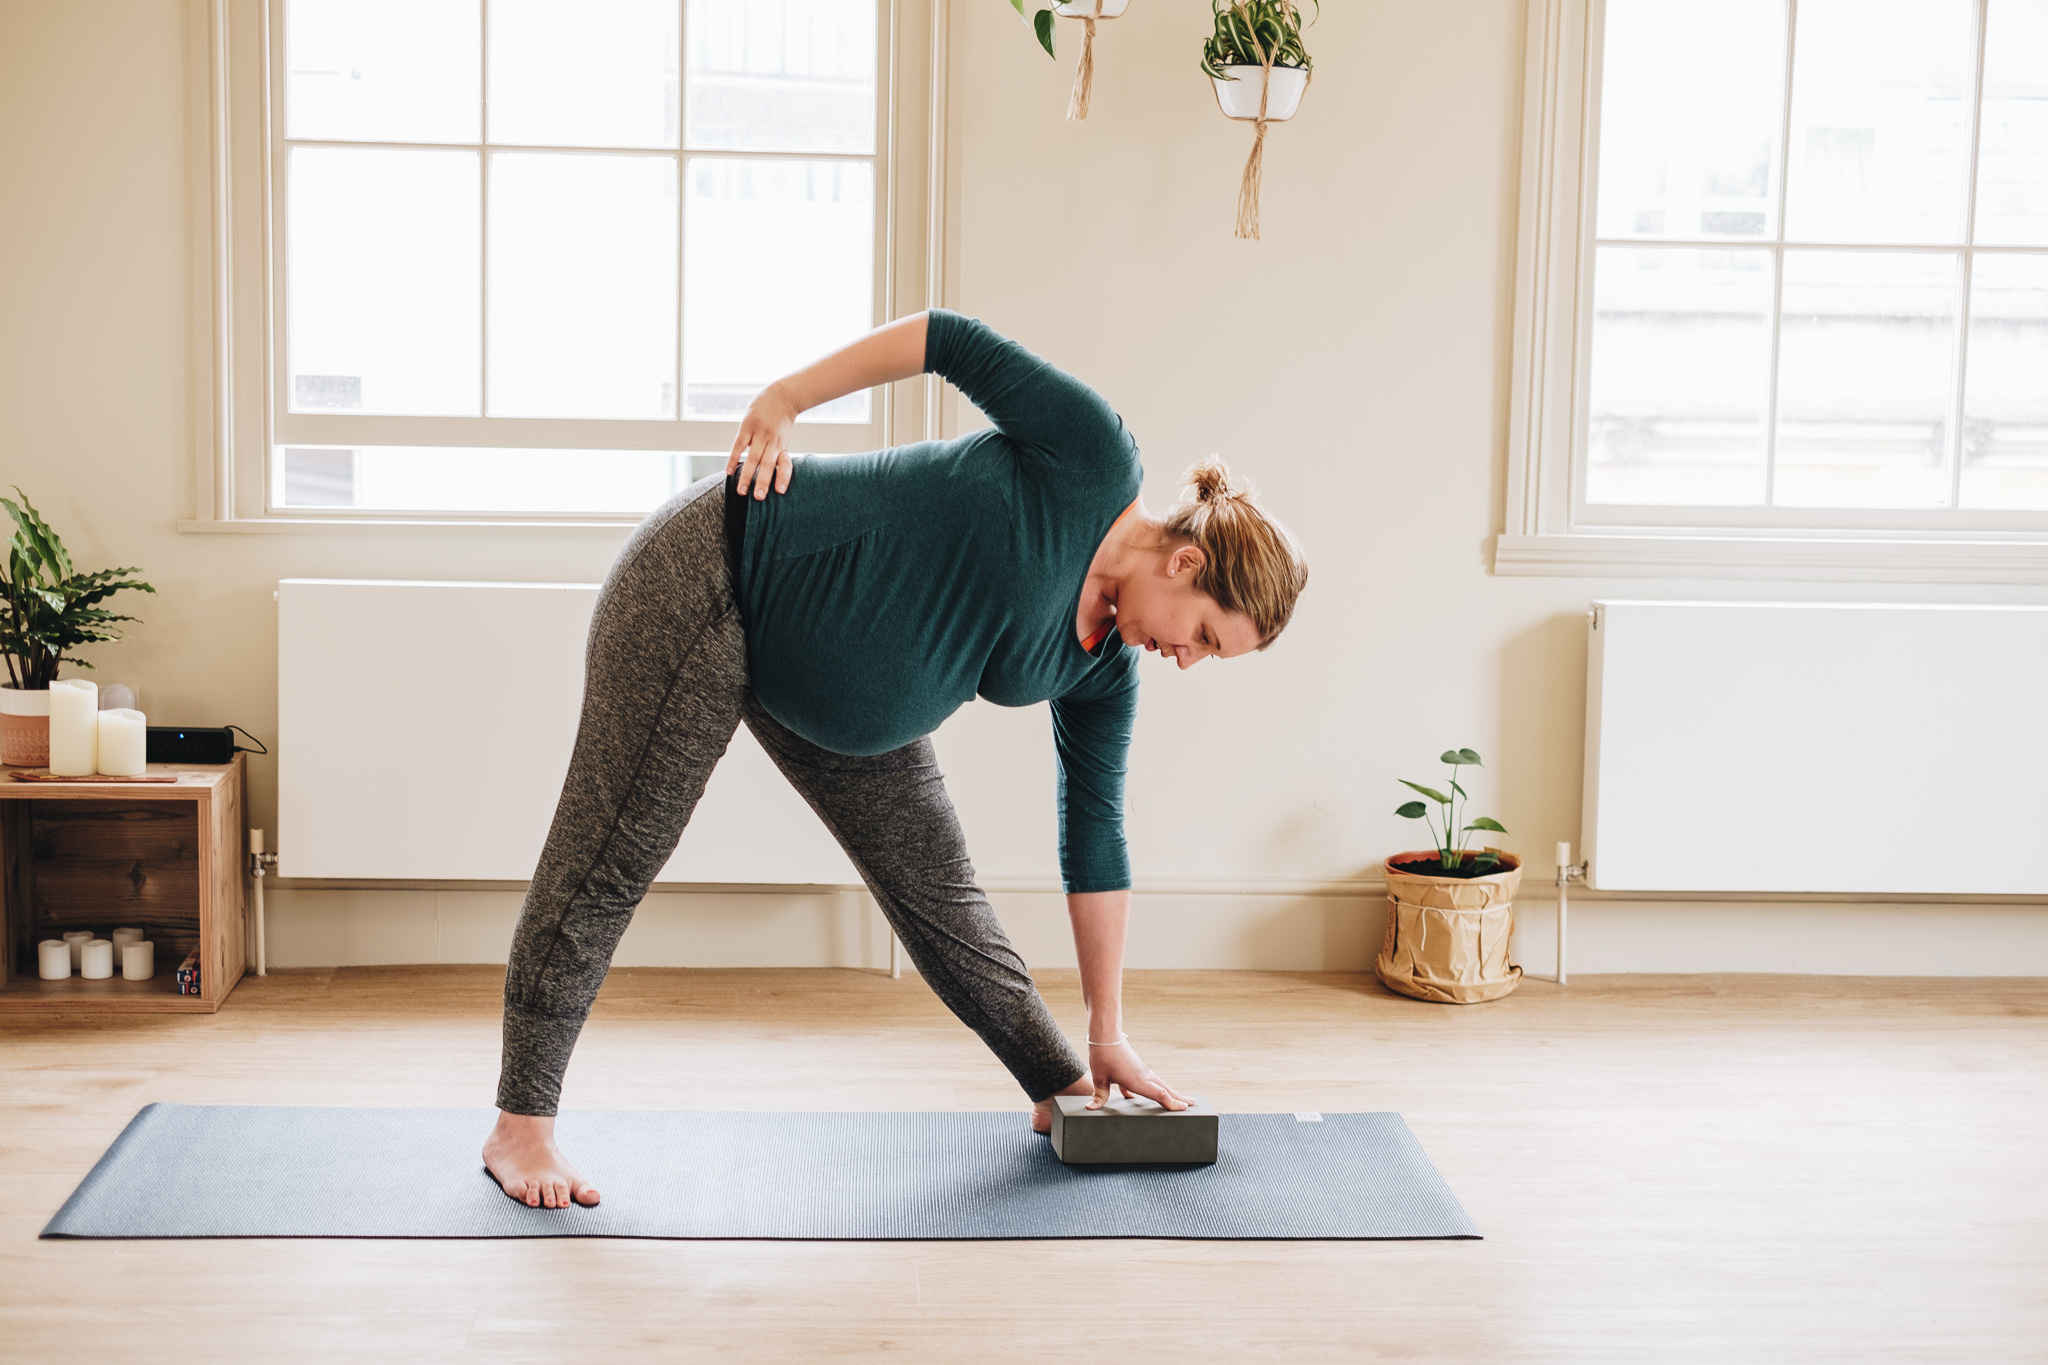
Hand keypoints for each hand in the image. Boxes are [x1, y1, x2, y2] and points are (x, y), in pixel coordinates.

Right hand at [727, 383, 798, 499]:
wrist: (781, 396)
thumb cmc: (781, 423)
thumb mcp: (783, 439)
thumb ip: (776, 454)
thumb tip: (770, 477)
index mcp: (783, 446)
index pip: (785, 464)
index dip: (783, 477)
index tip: (779, 491)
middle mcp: (772, 441)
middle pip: (768, 464)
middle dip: (762, 482)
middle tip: (757, 498)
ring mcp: (759, 433)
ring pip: (753, 458)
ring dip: (746, 475)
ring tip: (741, 491)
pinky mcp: (747, 426)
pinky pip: (739, 445)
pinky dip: (734, 459)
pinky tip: (728, 472)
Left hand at [1086, 1039, 1188, 1111]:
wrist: (1106, 1033)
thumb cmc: (1103, 1054)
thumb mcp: (1099, 1077)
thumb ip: (1099, 1095)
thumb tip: (1091, 1109)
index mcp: (1137, 1080)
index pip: (1159, 1094)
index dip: (1171, 1102)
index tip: (1183, 1108)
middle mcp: (1143, 1076)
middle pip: (1165, 1089)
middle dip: (1178, 1098)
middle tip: (1192, 1105)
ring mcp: (1141, 1071)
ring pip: (1159, 1085)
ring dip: (1171, 1092)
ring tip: (1182, 1099)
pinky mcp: (1136, 1068)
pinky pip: (1149, 1082)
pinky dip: (1155, 1089)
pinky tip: (1145, 1098)